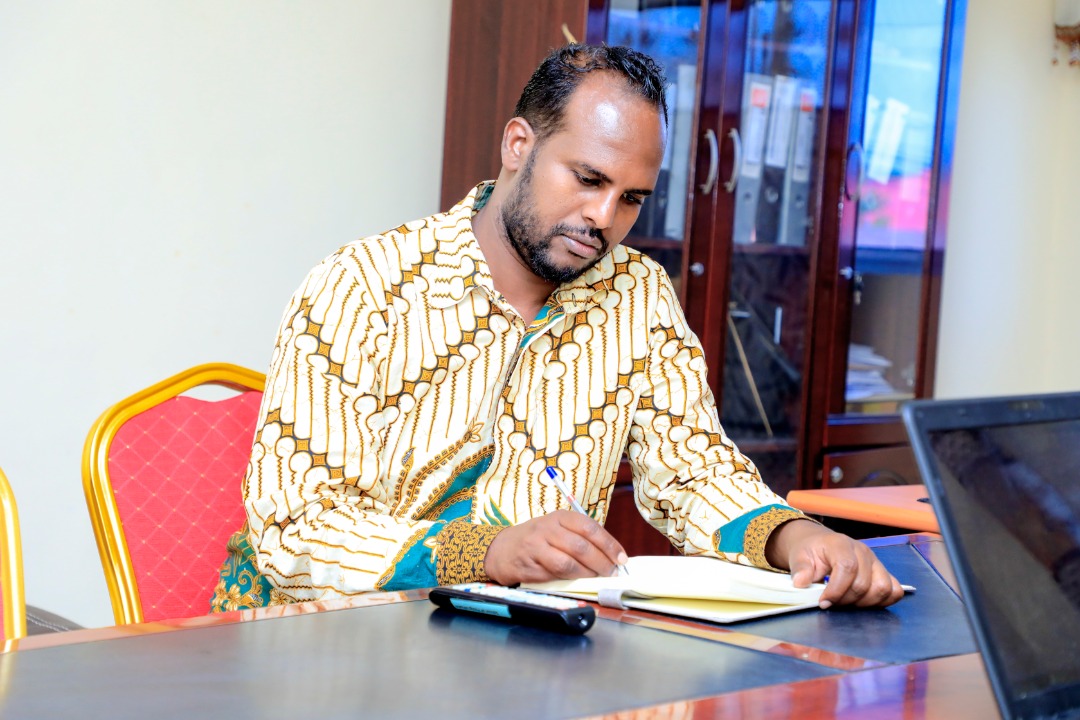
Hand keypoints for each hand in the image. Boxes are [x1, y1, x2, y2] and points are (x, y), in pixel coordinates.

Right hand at [484, 510, 628, 585]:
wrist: (502, 549)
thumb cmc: (538, 539)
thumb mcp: (557, 529)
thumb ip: (581, 537)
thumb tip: (612, 555)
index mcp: (559, 517)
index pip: (589, 528)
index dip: (609, 544)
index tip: (621, 558)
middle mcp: (546, 529)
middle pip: (580, 547)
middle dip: (601, 562)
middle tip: (611, 572)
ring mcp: (535, 548)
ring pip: (567, 564)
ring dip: (586, 574)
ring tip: (595, 577)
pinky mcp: (528, 566)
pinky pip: (553, 576)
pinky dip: (568, 581)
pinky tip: (575, 581)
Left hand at [765, 519, 904, 608]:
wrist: (819, 544)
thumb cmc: (811, 551)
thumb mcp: (799, 556)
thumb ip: (801, 569)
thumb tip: (801, 583)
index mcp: (840, 545)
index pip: (847, 568)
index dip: (836, 590)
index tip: (824, 602)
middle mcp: (862, 551)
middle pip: (864, 583)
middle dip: (846, 600)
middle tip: (832, 603)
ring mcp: (876, 562)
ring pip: (883, 588)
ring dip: (865, 602)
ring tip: (847, 602)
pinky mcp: (883, 572)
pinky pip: (895, 590)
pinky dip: (882, 601)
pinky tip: (864, 602)